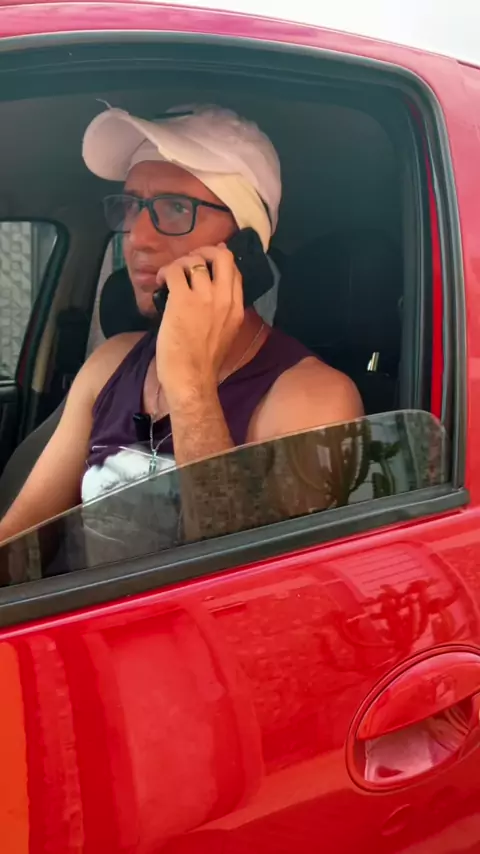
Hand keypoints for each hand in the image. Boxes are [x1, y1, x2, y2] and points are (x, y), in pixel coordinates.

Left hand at [155, 244, 243, 399]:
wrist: (192, 379)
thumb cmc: (204, 364)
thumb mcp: (225, 334)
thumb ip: (222, 313)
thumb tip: (209, 297)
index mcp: (237, 308)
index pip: (235, 271)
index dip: (219, 261)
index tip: (206, 263)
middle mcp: (224, 298)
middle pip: (223, 255)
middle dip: (205, 251)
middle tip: (191, 261)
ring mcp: (204, 297)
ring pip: (195, 260)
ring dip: (180, 263)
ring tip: (171, 276)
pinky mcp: (182, 300)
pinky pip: (174, 271)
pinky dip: (165, 273)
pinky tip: (160, 283)